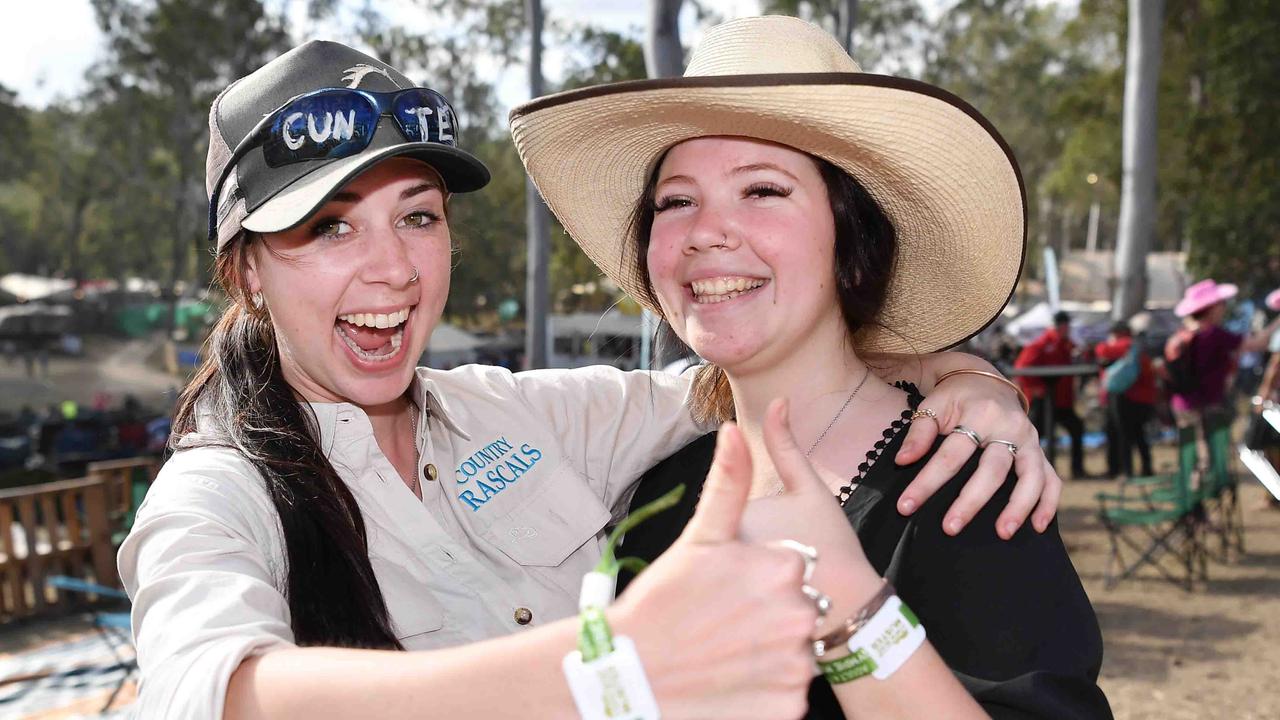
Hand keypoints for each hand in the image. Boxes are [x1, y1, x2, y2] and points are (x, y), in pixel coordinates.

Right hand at [613, 419, 818, 719]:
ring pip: (796, 653)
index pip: (792, 570)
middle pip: (798, 611)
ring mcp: (796, 667)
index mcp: (785, 569)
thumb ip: (729, 483)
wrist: (632, 677)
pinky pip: (789, 695)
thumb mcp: (700, 539)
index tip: (725, 593)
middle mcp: (800, 616)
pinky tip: (734, 684)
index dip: (758, 580)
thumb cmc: (662, 603)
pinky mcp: (789, 708)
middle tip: (723, 625)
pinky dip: (767, 692)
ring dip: (769, 654)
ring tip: (726, 654)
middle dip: (768, 616)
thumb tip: (733, 428)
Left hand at [737, 399, 881, 630]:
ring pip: (715, 561)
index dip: (754, 519)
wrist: (847, 607)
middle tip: (781, 558)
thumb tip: (778, 400)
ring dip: (732, 566)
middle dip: (737, 541)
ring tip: (775, 577)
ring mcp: (723, 582)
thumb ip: (786, 446)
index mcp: (738, 514)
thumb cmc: (832, 543)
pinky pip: (716, 589)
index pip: (722, 505)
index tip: (785, 534)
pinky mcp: (726, 608)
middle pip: (716, 533)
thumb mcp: (810, 489)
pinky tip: (760, 596)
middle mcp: (724, 549)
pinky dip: (731, 591)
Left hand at [895, 374, 1060, 538]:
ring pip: (1030, 477)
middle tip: (950, 528)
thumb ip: (919, 433)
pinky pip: (1051, 480)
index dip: (927, 482)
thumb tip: (903, 461)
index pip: (951, 455)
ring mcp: (1030, 441)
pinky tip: (1038, 528)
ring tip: (1003, 534)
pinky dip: (1048, 504)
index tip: (906, 506)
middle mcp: (1009, 427)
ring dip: (1018, 507)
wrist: (985, 382)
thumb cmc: (954, 398)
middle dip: (970, 502)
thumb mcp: (933, 405)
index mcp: (979, 414)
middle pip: (992, 470)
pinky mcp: (1039, 452)